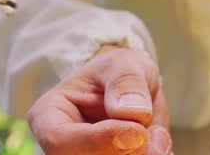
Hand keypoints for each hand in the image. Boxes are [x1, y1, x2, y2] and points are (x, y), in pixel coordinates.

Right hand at [27, 46, 171, 154]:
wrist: (132, 89)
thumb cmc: (117, 72)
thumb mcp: (122, 64)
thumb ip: (125, 82)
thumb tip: (132, 111)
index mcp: (50, 117)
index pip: (60, 141)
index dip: (98, 141)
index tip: (137, 130)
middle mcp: (64, 147)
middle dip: (128, 153)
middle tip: (155, 134)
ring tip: (158, 134)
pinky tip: (160, 146)